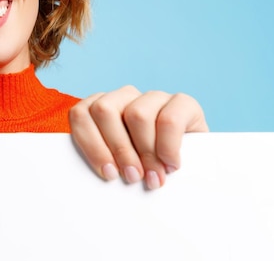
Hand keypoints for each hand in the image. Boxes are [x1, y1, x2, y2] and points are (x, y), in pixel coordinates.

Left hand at [69, 85, 207, 188]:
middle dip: (118, 149)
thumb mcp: (120, 164)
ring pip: (136, 114)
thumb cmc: (146, 169)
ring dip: (145, 152)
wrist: (193, 168)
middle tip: (131, 177)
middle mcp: (124, 97)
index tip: (107, 173)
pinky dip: (168, 146)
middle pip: (104, 110)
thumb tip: (101, 173)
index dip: (91, 144)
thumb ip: (105, 161)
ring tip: (153, 177)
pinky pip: (169, 119)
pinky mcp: (182, 102)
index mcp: (101, 107)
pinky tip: (171, 164)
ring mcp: (152, 97)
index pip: (81, 114)